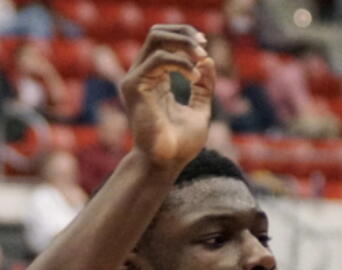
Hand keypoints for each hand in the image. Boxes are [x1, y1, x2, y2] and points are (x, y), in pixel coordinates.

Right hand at [120, 25, 215, 168]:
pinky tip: (194, 77)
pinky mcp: (134, 87)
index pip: (165, 43)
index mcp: (155, 79)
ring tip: (201, 57)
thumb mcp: (200, 109)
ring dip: (184, 44)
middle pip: (157, 34)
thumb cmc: (181, 145)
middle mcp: (143, 76)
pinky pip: (157, 60)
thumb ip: (204, 86)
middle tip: (204, 46)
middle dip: (184, 34)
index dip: (186, 38)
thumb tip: (208, 60)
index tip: (205, 48)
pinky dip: (180, 63)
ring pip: (156, 39)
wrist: (166, 164)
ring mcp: (136, 79)